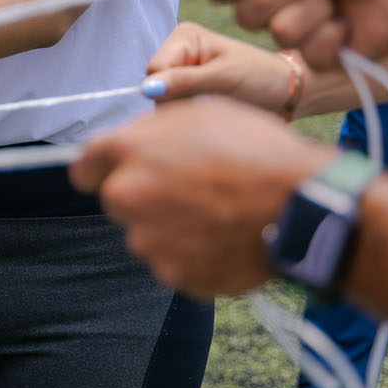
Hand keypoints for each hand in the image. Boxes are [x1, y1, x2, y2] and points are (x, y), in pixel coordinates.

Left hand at [69, 98, 331, 296]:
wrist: (303, 205)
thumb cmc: (259, 152)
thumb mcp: (202, 113)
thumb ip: (154, 131)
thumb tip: (137, 141)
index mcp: (128, 151)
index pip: (85, 165)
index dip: (100, 169)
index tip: (113, 174)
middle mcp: (127, 196)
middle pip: (117, 202)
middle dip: (143, 198)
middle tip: (188, 193)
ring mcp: (149, 240)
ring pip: (146, 236)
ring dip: (169, 230)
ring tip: (216, 217)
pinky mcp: (174, 274)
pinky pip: (174, 265)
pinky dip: (193, 257)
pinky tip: (224, 241)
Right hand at [144, 22, 298, 112]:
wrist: (286, 91)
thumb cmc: (261, 78)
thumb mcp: (224, 79)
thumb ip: (184, 82)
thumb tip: (147, 89)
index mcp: (184, 36)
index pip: (154, 70)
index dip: (170, 91)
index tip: (202, 98)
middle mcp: (177, 49)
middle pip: (155, 85)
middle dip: (179, 101)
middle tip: (211, 103)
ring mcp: (181, 68)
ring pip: (162, 98)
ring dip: (185, 109)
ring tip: (214, 106)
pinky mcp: (187, 85)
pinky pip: (173, 105)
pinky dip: (189, 113)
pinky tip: (210, 110)